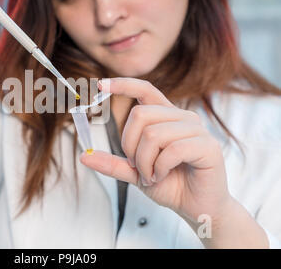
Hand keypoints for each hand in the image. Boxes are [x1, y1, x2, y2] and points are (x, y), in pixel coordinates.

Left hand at [80, 77, 231, 224]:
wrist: (196, 208)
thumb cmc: (170, 185)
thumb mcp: (134, 173)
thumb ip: (112, 163)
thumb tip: (84, 156)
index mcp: (166, 117)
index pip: (145, 90)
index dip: (123, 84)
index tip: (100, 85)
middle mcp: (182, 118)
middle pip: (140, 114)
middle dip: (130, 146)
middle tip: (138, 167)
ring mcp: (197, 130)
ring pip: (153, 134)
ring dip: (144, 162)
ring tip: (152, 175)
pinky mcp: (208, 146)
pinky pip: (172, 149)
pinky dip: (160, 168)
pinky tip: (162, 176)